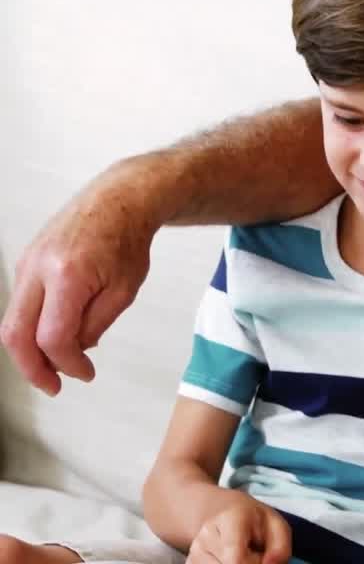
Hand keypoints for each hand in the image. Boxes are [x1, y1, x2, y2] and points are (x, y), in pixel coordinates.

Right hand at [0, 163, 158, 394]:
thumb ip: (96, 324)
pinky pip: (21, 304)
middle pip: (15, 334)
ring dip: (30, 350)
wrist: (118, 200)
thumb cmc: (127, 240)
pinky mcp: (24, 263)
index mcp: (67, 276)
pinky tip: (57, 336)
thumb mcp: (124, 290)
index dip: (67, 364)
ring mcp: (26, 264)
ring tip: (56, 366)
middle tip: (53, 386)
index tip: (84, 374)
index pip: (54, 337)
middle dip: (32, 368)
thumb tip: (72, 351)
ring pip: (12, 321)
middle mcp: (38, 269)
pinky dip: (33, 327)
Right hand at [187, 497, 291, 563]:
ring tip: (242, 557)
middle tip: (254, 554)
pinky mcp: (190, 563)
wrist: (220, 512)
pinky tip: (230, 560)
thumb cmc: (254, 521)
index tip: (262, 558)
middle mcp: (205, 535)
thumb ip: (279, 549)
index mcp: (230, 519)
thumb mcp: (276, 526)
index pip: (237, 559)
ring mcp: (194, 552)